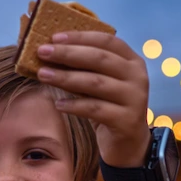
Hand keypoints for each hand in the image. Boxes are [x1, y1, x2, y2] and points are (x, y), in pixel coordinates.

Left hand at [35, 31, 150, 167]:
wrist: (128, 143)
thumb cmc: (109, 106)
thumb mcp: (101, 82)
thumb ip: (85, 67)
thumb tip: (51, 50)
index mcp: (132, 61)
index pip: (107, 41)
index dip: (80, 37)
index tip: (54, 37)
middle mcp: (137, 77)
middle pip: (100, 59)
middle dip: (68, 53)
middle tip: (42, 52)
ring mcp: (134, 99)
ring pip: (96, 83)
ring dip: (66, 77)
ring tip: (43, 75)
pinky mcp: (126, 121)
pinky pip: (95, 109)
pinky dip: (74, 105)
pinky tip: (58, 104)